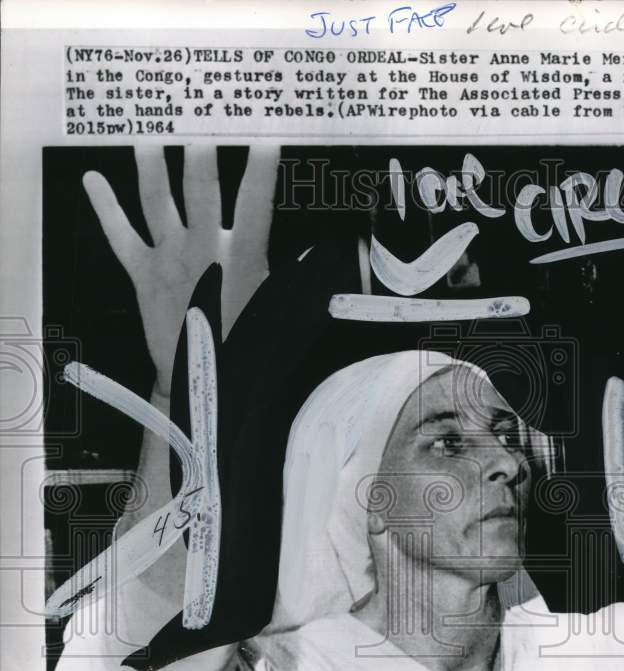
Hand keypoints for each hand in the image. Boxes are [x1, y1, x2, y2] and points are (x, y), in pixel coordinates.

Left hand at [83, 146, 278, 396]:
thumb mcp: (279, 311)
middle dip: (201, 156)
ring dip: (152, 166)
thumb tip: (320, 250)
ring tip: (149, 136)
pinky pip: (119, 235)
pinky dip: (105, 207)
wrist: (202, 381)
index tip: (267, 138)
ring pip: (156, 201)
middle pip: (200, 191)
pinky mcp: (142, 272)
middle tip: (200, 125)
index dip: (262, 170)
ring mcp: (168, 258)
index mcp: (240, 258)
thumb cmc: (246, 346)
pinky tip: (92, 179)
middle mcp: (201, 249)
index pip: (255, 204)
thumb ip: (292, 277)